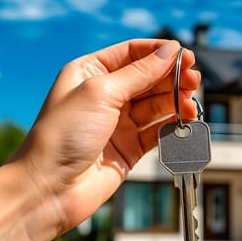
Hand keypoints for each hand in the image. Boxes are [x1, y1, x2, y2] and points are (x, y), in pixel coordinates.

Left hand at [17, 39, 199, 233]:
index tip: (186, 56)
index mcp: (91, 72)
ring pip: (157, 104)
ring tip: (191, 104)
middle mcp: (106, 95)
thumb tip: (170, 51)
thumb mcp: (101, 93)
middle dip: (173, 78)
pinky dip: (174, 125)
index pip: (133, 53)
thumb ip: (139, 73)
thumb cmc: (62, 136)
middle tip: (193, 81)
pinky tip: (185, 121)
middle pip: (150, 78)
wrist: (48, 189)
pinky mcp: (130, 147)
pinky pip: (159, 131)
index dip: (161, 53)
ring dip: (176, 101)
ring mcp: (119, 122)